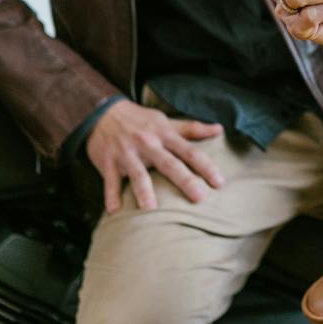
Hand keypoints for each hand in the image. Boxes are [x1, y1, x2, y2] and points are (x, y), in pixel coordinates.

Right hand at [85, 99, 226, 213]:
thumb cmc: (140, 120)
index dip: (206, 166)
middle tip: (199, 197)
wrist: (102, 112)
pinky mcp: (107, 162)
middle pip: (169, 164)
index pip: (189, 151)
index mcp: (164, 134)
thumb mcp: (166, 121)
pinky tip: (114, 211)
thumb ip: (192, 129)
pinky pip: (110, 180)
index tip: (220, 182)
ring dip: (143, 190)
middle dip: (184, 180)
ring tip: (151, 209)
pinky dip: (110, 195)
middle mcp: (147, 144)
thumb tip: (220, 129)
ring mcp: (126, 153)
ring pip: (137, 173)